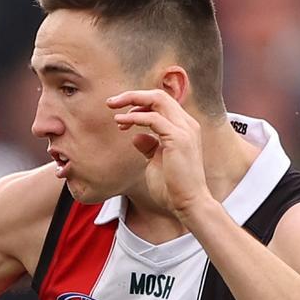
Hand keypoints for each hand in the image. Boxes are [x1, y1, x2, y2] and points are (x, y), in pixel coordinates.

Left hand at [107, 89, 209, 217]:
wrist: (188, 204)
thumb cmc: (173, 188)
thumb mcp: (156, 161)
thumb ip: (149, 146)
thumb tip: (136, 136)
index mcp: (184, 128)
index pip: (161, 103)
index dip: (139, 103)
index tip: (119, 114)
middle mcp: (187, 124)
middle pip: (158, 95)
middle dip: (132, 95)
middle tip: (111, 102)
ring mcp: (185, 130)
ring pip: (157, 99)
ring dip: (132, 100)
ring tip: (113, 108)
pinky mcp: (178, 138)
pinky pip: (153, 118)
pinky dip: (135, 117)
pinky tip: (121, 123)